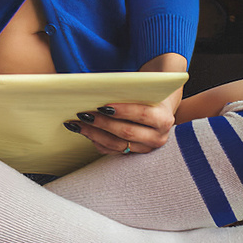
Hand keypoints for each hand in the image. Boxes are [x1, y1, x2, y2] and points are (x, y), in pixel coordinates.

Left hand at [68, 58, 186, 154]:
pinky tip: (86, 132)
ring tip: (78, 123)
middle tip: (83, 114)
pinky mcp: (134, 154)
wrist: (160, 107)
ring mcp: (146, 148)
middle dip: (103, 123)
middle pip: (126, 132)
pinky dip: (97, 142)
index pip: (142, 114)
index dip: (122, 110)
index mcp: (163, 119)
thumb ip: (130, 90)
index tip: (102, 106)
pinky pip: (113, 152)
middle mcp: (158, 137)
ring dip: (95, 134)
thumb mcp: (145, 90)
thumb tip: (101, 88)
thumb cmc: (148, 94)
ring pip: (117, 145)